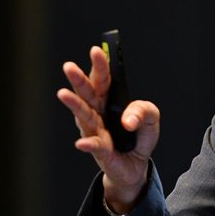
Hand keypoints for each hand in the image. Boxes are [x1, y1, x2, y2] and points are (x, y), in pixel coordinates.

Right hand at [57, 45, 159, 213]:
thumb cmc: (139, 137)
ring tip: (63, 93)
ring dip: (74, 105)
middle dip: (79, 79)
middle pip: (88, 94)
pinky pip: (94, 146)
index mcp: (110, 100)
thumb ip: (143, 111)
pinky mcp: (100, 151)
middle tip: (69, 66)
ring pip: (85, 116)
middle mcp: (98, 113)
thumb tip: (127, 121)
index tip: (96, 50)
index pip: (104, 80)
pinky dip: (88, 144)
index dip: (100, 65)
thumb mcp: (151, 118)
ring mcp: (96, 131)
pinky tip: (82, 142)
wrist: (137, 165)